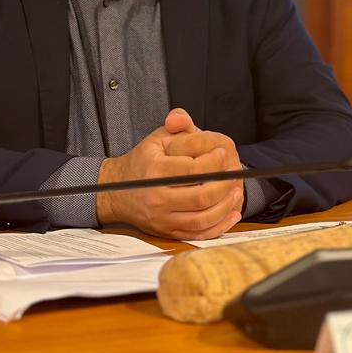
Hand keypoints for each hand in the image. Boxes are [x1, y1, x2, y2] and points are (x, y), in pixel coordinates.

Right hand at [96, 108, 242, 238]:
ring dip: (226, 206)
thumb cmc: (142, 162)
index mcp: (155, 171)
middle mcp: (157, 197)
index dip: (215, 162)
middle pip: (201, 197)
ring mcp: (162, 218)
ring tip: (235, 191)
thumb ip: (177, 124)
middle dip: (225, 185)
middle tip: (234, 173)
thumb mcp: (157, 138)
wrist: (116, 191)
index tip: (223, 154)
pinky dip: (219, 226)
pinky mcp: (167, 232)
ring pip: (202, 219)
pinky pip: (198, 234)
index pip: (193, 169)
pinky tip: (231, 213)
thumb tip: (182, 119)